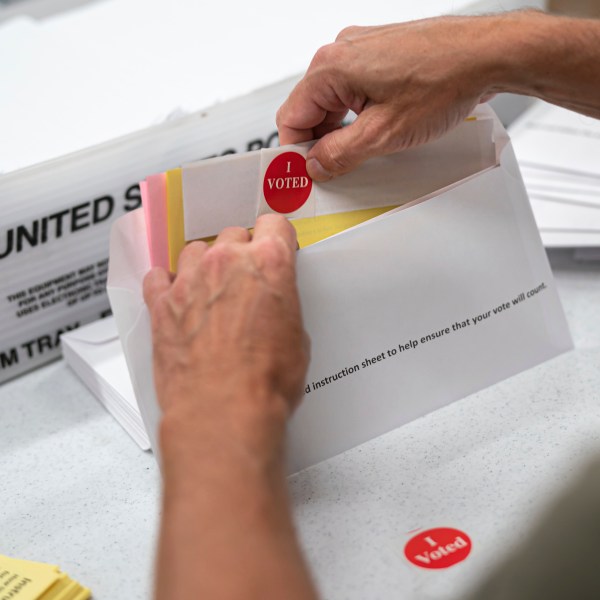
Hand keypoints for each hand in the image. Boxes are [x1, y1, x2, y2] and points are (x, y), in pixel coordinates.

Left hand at [143, 214, 308, 464]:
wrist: (224, 412)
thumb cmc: (264, 382)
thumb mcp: (297, 338)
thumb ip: (282, 305)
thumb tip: (274, 307)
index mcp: (268, 264)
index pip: (274, 224)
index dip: (277, 237)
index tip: (275, 246)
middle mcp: (226, 263)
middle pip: (233, 234)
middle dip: (241, 252)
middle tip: (245, 278)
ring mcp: (190, 280)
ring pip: (195, 250)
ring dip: (205, 265)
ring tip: (211, 290)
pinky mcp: (161, 304)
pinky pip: (158, 276)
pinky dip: (168, 283)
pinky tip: (178, 298)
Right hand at [277, 15, 506, 180]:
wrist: (486, 55)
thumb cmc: (444, 80)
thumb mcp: (383, 134)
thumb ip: (339, 154)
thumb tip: (315, 164)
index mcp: (331, 67)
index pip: (291, 117)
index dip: (295, 152)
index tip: (303, 174)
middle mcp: (341, 52)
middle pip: (310, 109)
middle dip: (319, 142)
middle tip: (334, 169)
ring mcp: (361, 50)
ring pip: (332, 101)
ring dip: (339, 130)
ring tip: (363, 150)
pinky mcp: (379, 54)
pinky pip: (353, 90)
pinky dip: (356, 114)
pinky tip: (375, 130)